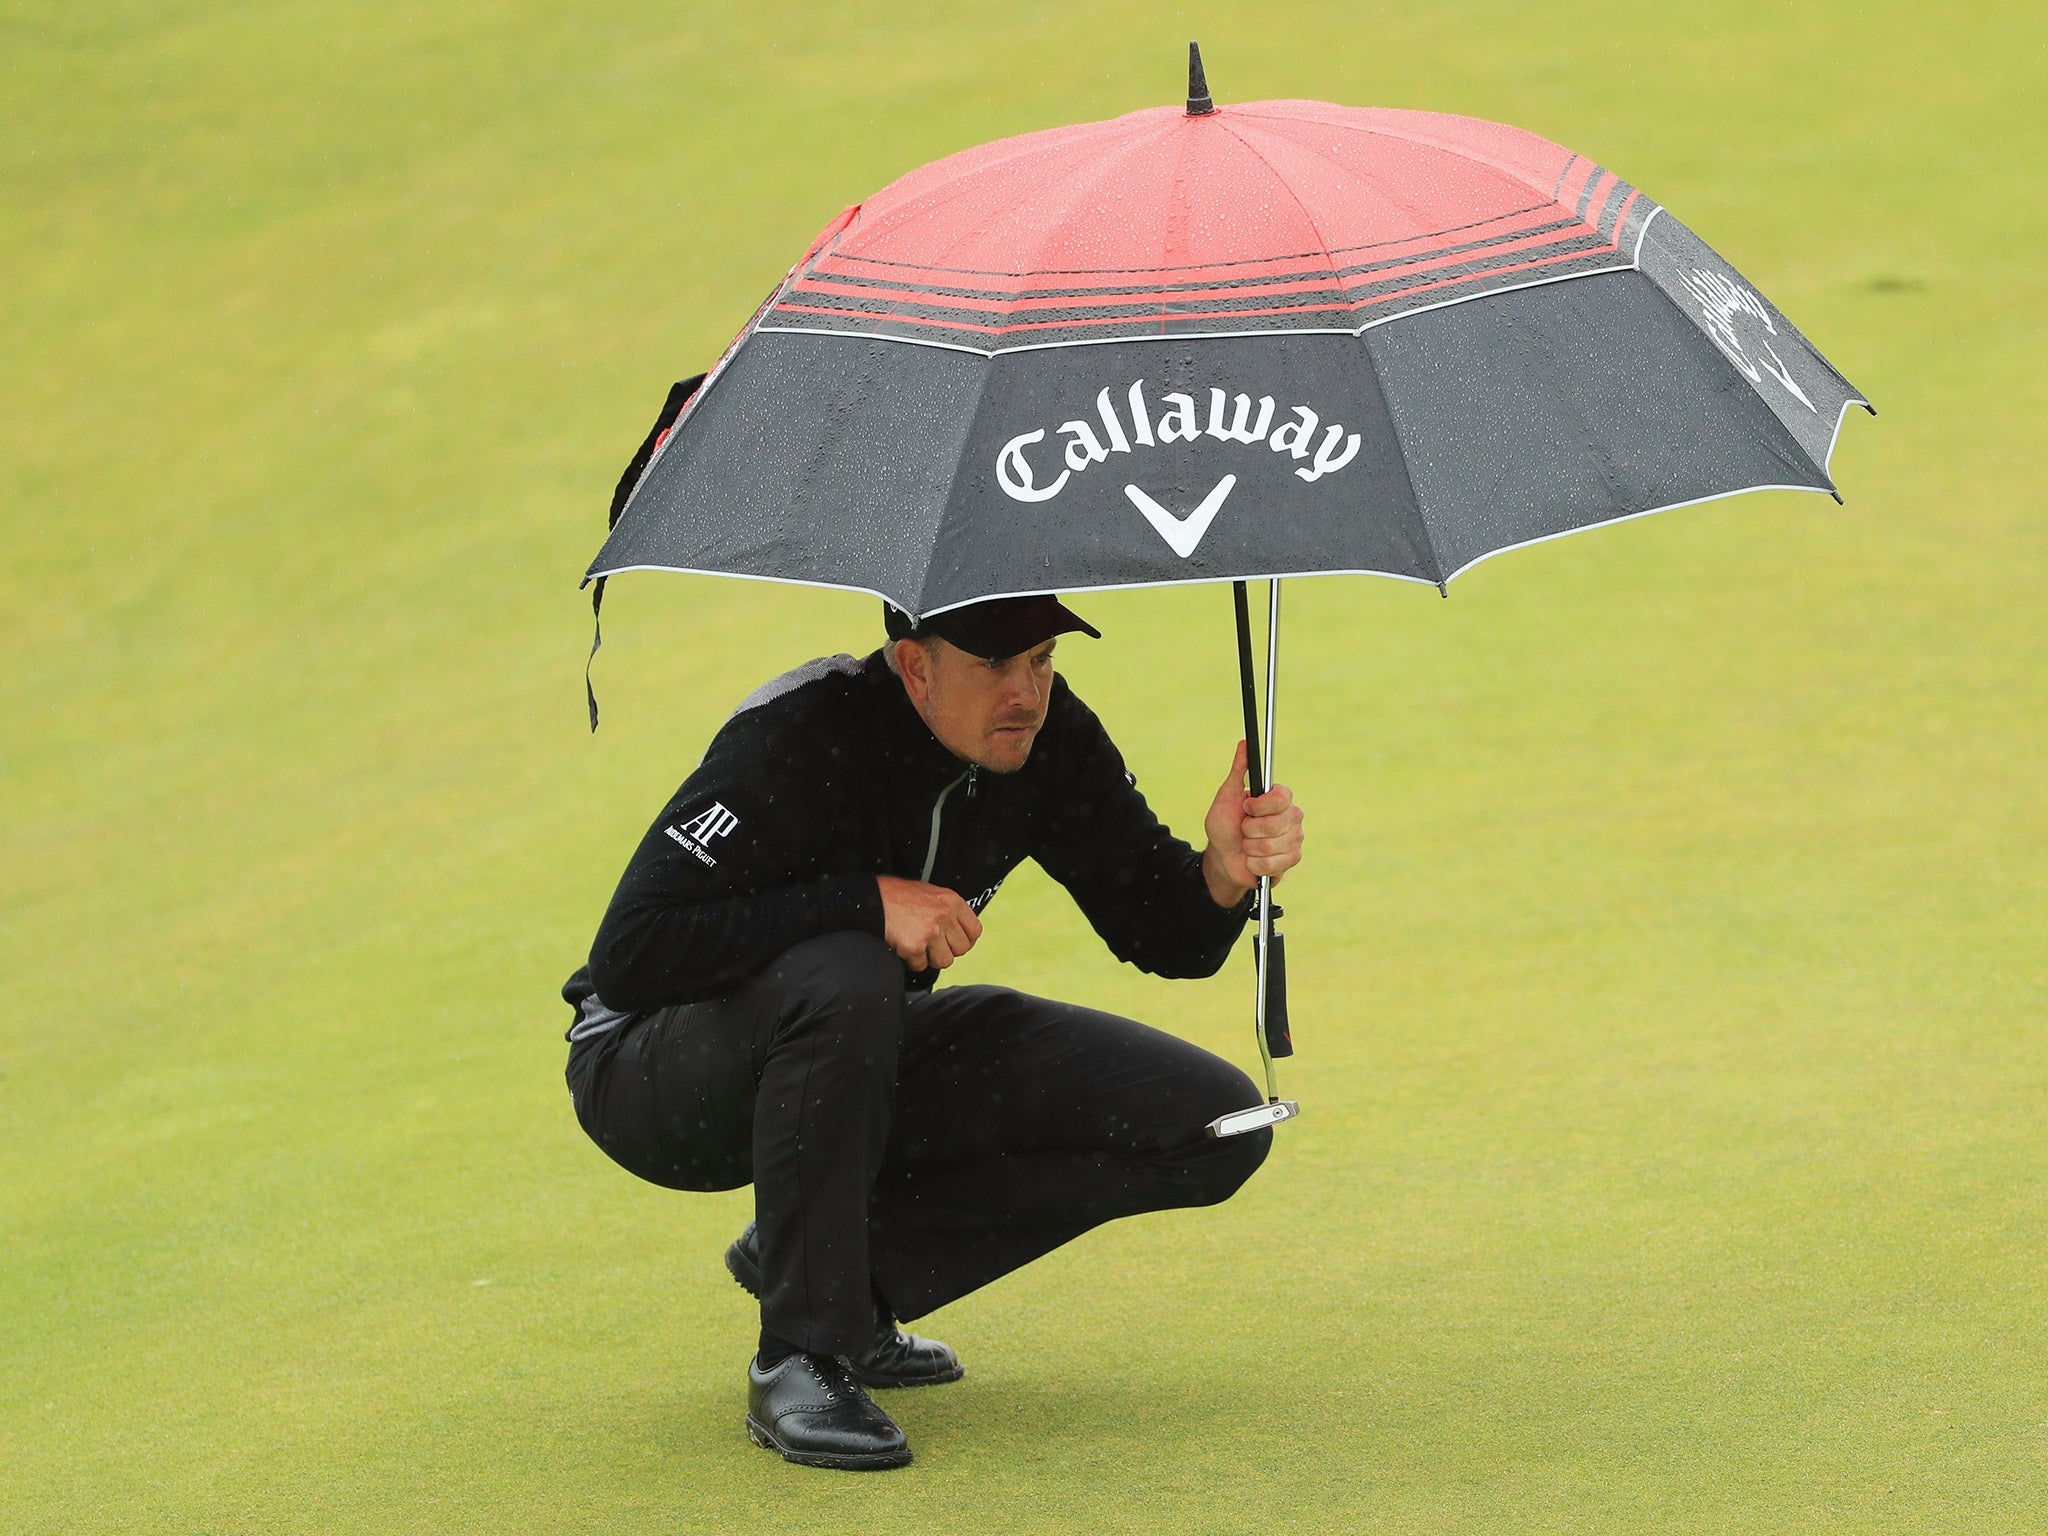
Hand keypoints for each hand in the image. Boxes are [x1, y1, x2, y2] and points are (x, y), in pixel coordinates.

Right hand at [876, 876, 983, 970]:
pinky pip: (921, 965)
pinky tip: (904, 945)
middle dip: (946, 950)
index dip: (966, 941)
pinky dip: (912, 960)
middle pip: (961, 949)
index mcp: (952, 901)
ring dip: (930, 958)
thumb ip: (948, 911)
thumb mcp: (930, 894)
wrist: (872, 900)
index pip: (974, 931)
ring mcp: (930, 932)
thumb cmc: (899, 897)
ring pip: (944, 961)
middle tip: (932, 944)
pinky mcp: (914, 946)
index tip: (955, 943)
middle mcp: (944, 916)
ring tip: (918, 944)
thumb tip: (960, 932)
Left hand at [1201, 740, 1304, 905]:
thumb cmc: (1225, 825)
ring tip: (1248, 845)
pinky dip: (1254, 864)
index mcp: (1280, 798)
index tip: (1246, 808)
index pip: (1280, 798)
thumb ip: (1237, 770)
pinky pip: (1271, 864)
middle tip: (1244, 829)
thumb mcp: (1227, 796)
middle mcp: (1292, 816)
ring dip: (1250, 848)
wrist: (1224, 857)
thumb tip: (1244, 743)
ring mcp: (1295, 838)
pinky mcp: (1293, 859)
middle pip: (1274, 825)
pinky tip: (1253, 860)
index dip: (1259, 806)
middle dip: (1249, 830)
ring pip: (1270, 846)